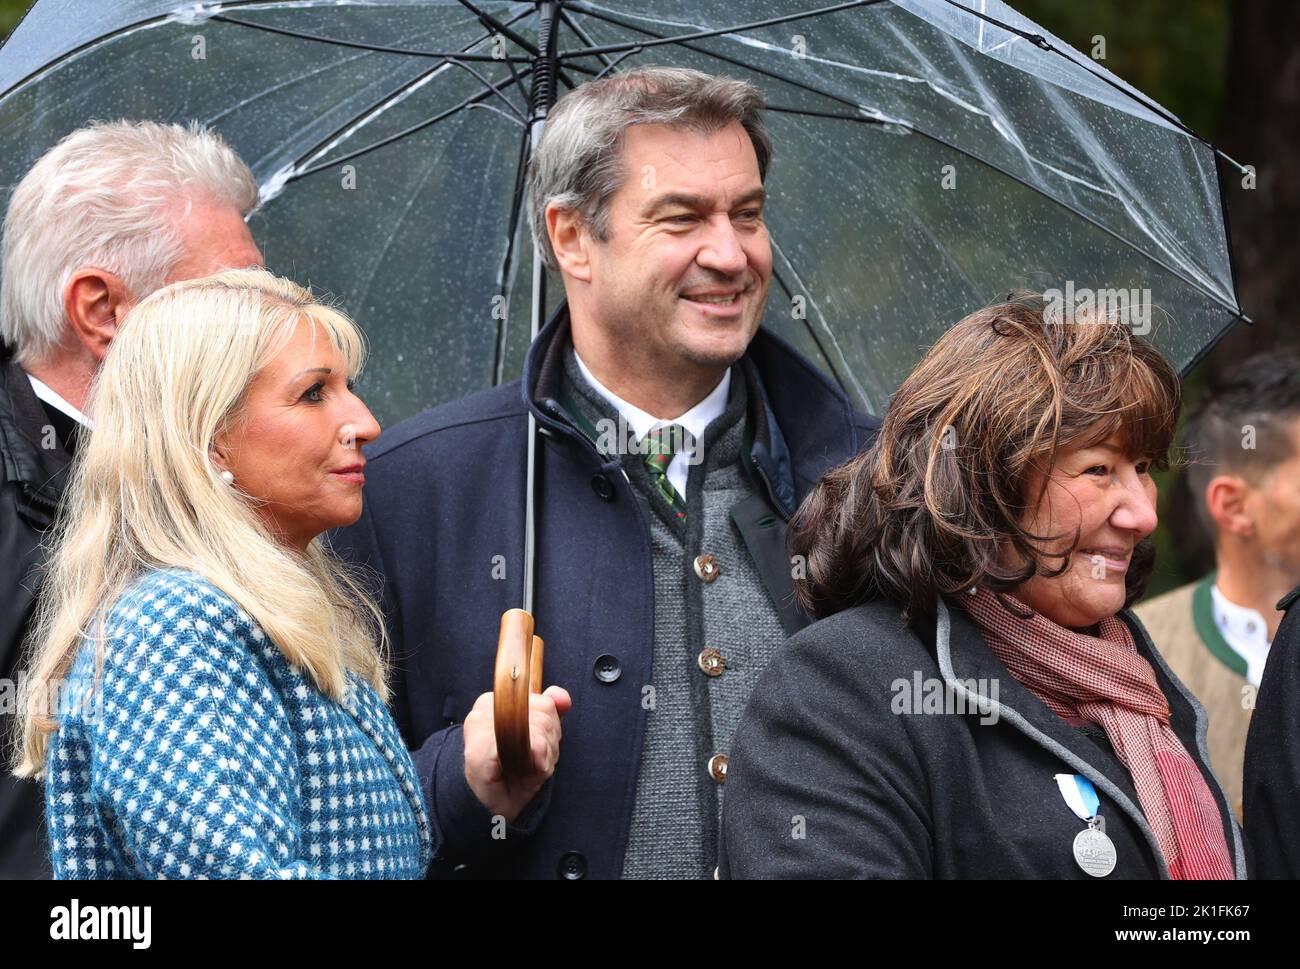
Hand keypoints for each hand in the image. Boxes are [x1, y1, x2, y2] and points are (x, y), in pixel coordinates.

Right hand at [463, 685, 571, 823]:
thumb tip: (562, 698)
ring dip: (543, 757)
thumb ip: (549, 712)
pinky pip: (526, 745)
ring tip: (526, 769)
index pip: (545, 702)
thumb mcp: (537, 738)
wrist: (489, 809)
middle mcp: (485, 708)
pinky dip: (535, 764)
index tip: (538, 746)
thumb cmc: (512, 773)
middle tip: (532, 763)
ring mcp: (480, 728)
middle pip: (545, 715)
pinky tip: (524, 774)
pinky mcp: (479, 750)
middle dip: (549, 744)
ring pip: (539, 730)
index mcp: (497, 700)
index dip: (551, 729)